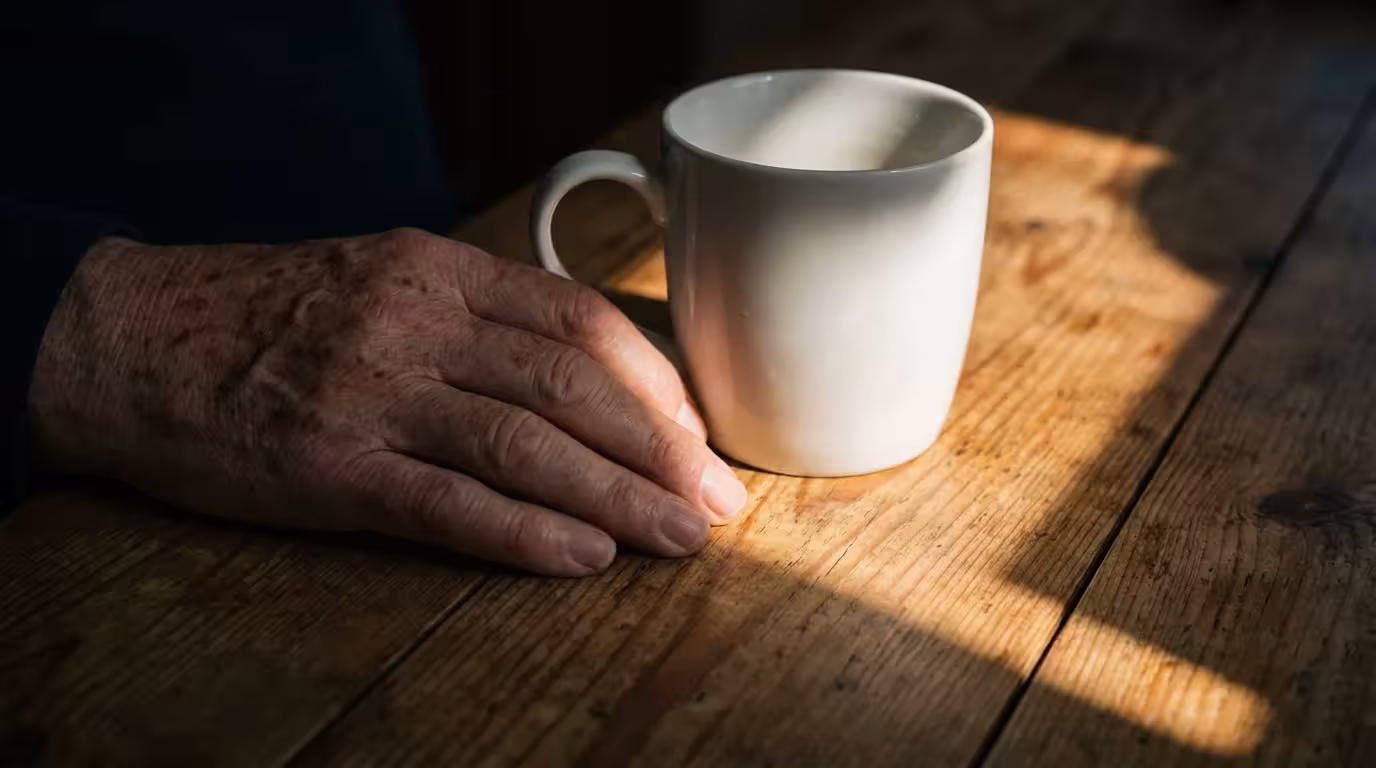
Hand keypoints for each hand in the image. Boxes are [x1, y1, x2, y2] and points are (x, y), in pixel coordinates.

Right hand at [29, 228, 747, 575]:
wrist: (127, 339)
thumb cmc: (263, 314)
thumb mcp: (375, 277)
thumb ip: (473, 314)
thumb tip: (580, 373)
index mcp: (435, 271)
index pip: (576, 322)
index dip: (653, 383)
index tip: (696, 432)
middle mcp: (414, 325)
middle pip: (571, 388)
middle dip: (660, 451)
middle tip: (717, 501)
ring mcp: (371, 395)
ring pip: (526, 446)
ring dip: (617, 498)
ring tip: (679, 537)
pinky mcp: (328, 467)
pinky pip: (447, 504)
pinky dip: (524, 534)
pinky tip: (583, 558)